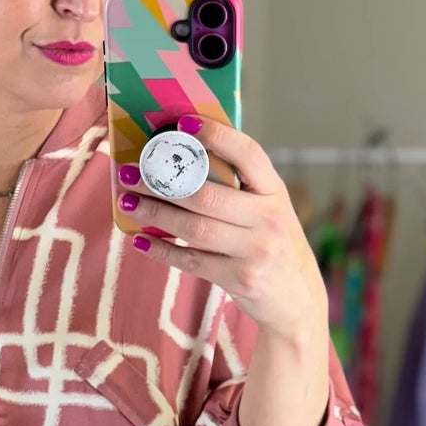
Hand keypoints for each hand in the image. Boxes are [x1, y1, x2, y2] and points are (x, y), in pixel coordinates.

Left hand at [116, 116, 326, 340]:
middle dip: (162, 182)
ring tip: (128, 203)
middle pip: (207, 194)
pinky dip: (161, 250)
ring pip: (195, 228)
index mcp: (275, 192)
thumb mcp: (269, 213)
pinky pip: (191, 261)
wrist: (297, 302)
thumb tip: (181, 165)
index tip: (182, 124)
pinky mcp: (240, 279)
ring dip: (155, 214)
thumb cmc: (273, 248)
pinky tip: (140, 241)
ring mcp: (256, 251)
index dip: (215, 135)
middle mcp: (269, 219)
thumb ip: (240, 191)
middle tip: (131, 173)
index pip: (247, 154)